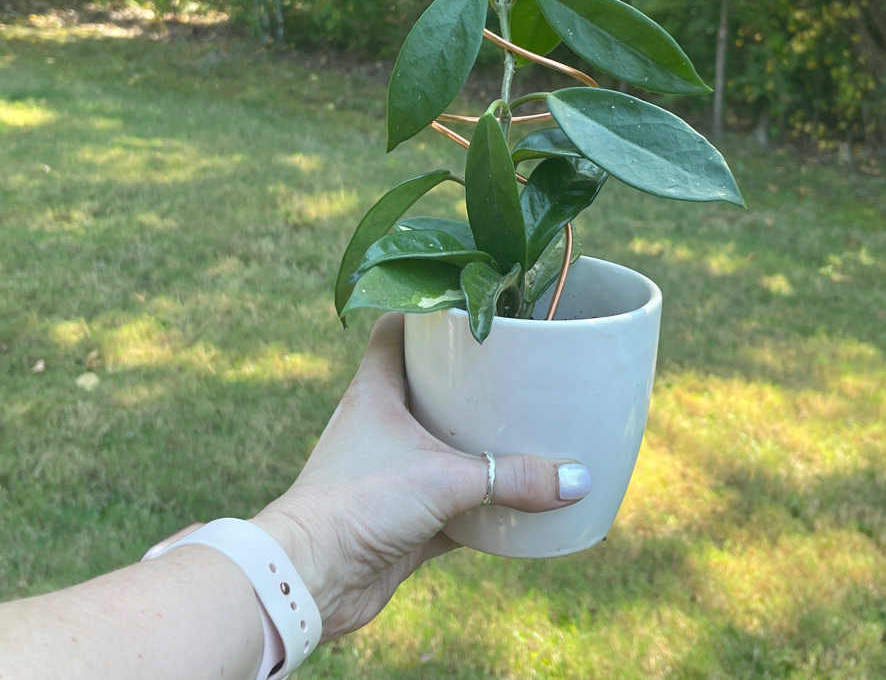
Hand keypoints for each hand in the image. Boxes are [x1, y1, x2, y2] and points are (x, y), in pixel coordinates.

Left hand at [249, 312, 588, 639]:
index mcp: (375, 391)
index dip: (427, 313)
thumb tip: (577, 479)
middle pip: (425, 387)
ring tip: (528, 431)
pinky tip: (518, 506)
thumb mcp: (444, 479)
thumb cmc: (356, 503)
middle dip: (468, 381)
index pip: (395, 330)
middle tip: (516, 370)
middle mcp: (379, 426)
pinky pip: (451, 507)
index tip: (470, 306)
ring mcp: (388, 474)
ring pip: (440, 448)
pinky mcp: (399, 521)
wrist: (309, 578)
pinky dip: (481, 507)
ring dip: (475, 446)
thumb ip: (512, 478)